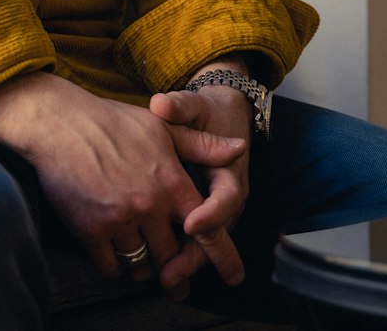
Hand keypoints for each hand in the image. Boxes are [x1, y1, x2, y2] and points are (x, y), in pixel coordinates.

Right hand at [0, 73, 246, 291]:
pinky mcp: (91, 230)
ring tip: (139, 254)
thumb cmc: (111, 122)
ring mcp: (120, 219)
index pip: (206, 228)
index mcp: (170, 180)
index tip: (233, 277)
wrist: (59, 123)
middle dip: (173, 264)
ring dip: (143, 265)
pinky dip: (115, 264)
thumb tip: (240, 150)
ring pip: (142, 265)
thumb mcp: (161, 127)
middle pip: (173, 255)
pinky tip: (113, 250)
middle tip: (171, 270)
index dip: (221, 255)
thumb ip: (202, 145)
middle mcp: (149, 204)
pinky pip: (112, 267)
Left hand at [149, 77, 252, 292]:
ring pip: (205, 244)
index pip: (225, 198)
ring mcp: (217, 211)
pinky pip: (195, 242)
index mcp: (230, 170)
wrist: (219, 116)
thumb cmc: (205, 112)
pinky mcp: (203, 217)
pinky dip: (179, 258)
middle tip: (171, 273)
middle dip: (195, 255)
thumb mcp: (194, 106)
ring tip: (163, 281)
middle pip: (216, 233)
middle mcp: (228, 197)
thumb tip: (161, 105)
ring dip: (186, 264)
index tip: (189, 223)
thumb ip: (180, 106)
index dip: (209, 214)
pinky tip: (157, 273)